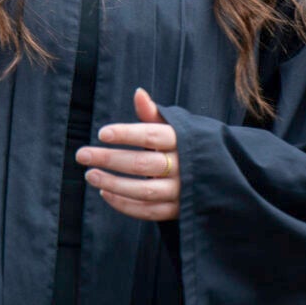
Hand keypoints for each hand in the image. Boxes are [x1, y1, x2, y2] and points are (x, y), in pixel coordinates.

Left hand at [77, 88, 179, 222]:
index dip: (126, 134)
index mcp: (183, 140)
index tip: (101, 133)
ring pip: (143, 191)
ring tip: (90, 175)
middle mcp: (184, 166)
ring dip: (113, 184)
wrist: (223, 172)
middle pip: (142, 164)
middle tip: (81, 155)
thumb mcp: (176, 128)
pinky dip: (124, 205)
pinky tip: (105, 194)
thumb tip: (138, 93)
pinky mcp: (178, 210)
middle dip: (109, 159)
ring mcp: (182, 191)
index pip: (151, 135)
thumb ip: (154, 114)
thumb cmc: (188, 145)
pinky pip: (148, 211)